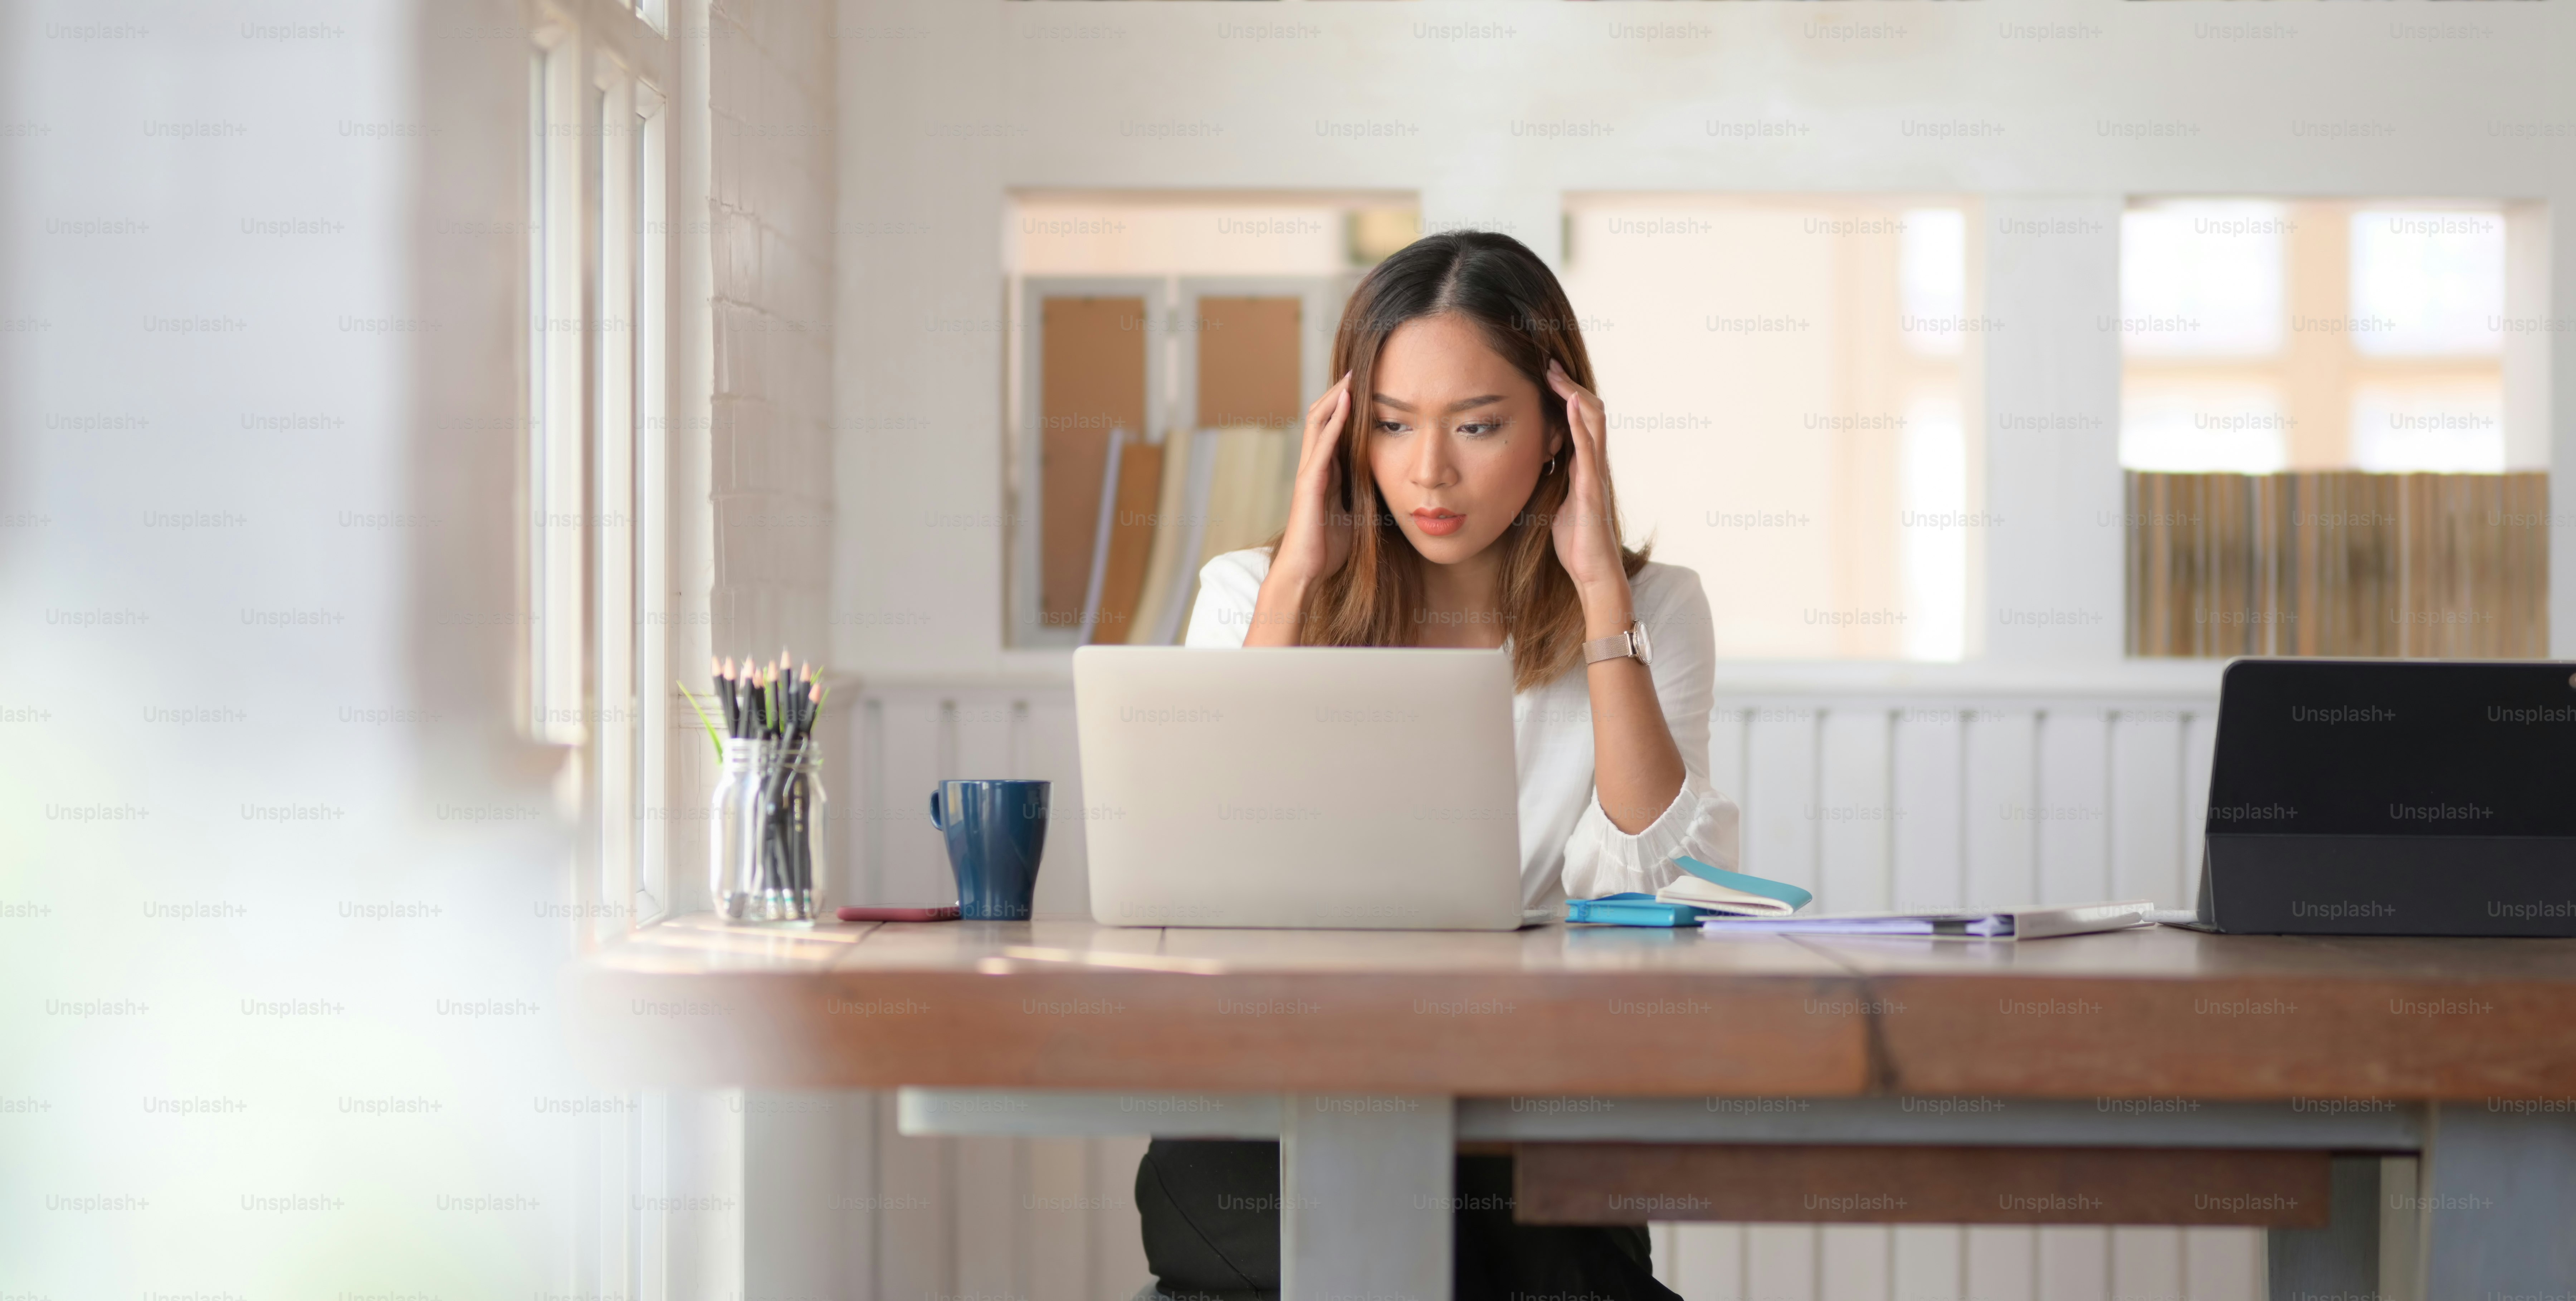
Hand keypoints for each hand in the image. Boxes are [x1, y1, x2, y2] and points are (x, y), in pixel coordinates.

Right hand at [1269, 371, 1356, 586]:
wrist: (1307, 572)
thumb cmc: (1329, 548)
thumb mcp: (1355, 514)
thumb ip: (1364, 494)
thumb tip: (1388, 485)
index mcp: (1326, 472)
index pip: (1333, 430)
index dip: (1345, 408)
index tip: (1365, 387)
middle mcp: (1315, 466)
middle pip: (1321, 418)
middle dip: (1338, 393)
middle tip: (1356, 371)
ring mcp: (1309, 472)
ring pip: (1317, 423)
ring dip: (1334, 398)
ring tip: (1350, 377)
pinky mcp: (1309, 483)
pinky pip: (1322, 444)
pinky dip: (1334, 421)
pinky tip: (1347, 403)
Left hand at [1543, 360, 1633, 625]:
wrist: (1592, 571)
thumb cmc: (1574, 539)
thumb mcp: (1555, 498)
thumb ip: (1549, 476)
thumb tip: (1530, 460)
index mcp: (1581, 464)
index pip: (1577, 418)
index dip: (1563, 393)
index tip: (1543, 372)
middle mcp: (1592, 463)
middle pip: (1588, 410)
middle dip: (1568, 384)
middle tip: (1547, 362)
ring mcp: (1595, 473)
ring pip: (1593, 422)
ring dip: (1574, 393)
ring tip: (1555, 372)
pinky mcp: (1592, 488)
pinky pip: (1588, 448)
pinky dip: (1580, 423)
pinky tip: (1570, 403)